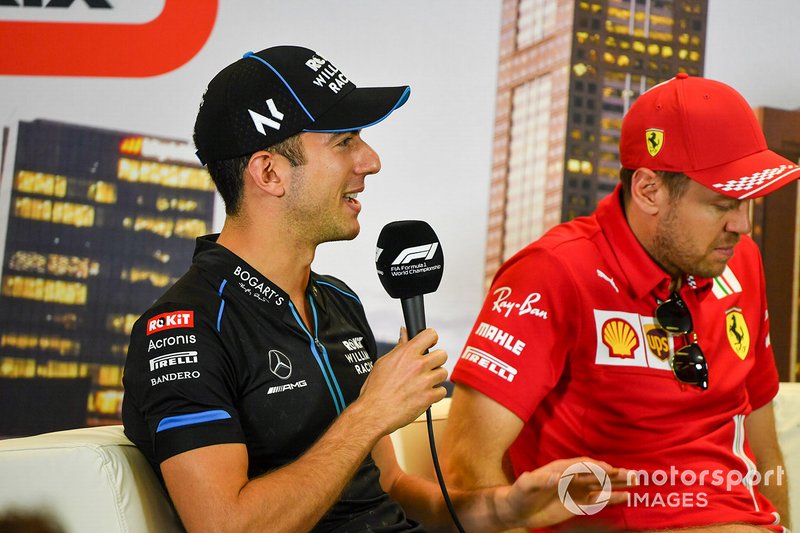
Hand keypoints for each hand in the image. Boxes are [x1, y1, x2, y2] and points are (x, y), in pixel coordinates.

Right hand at [356, 327, 447, 434]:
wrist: (374, 412)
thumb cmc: (375, 389)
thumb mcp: (383, 362)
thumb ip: (399, 347)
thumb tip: (404, 332)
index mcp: (406, 353)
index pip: (430, 335)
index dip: (432, 339)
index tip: (430, 344)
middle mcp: (418, 365)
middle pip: (442, 355)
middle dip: (436, 361)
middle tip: (427, 368)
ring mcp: (425, 381)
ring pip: (443, 373)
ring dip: (435, 378)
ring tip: (422, 383)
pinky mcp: (429, 397)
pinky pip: (442, 391)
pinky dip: (435, 394)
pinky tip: (423, 395)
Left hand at [494, 457, 629, 529]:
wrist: (516, 510)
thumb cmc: (518, 494)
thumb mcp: (525, 485)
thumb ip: (539, 480)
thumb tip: (556, 476)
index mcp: (560, 469)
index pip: (582, 465)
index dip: (596, 467)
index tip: (610, 470)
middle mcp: (571, 478)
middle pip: (596, 473)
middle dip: (614, 473)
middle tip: (632, 473)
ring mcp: (575, 490)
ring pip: (601, 485)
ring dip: (617, 483)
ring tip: (635, 480)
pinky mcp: (577, 504)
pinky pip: (597, 501)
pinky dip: (611, 498)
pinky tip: (625, 497)